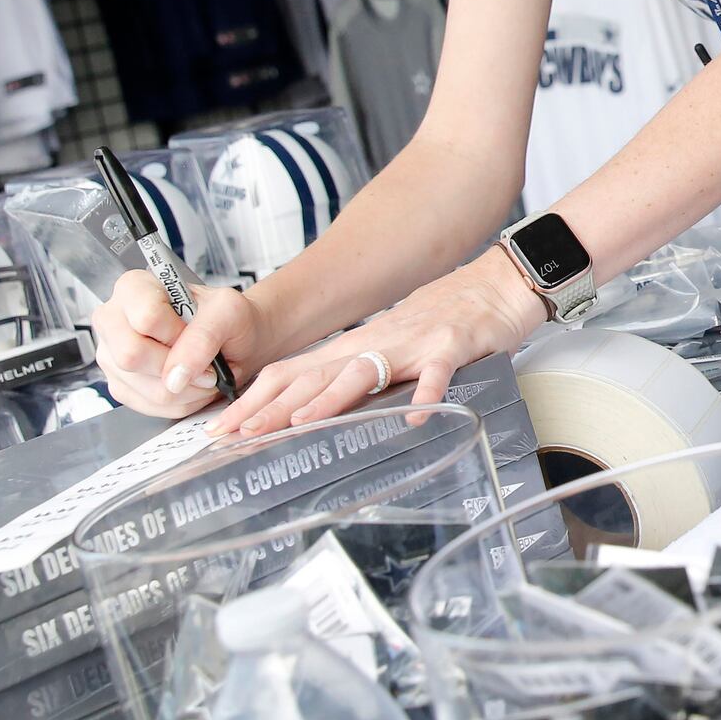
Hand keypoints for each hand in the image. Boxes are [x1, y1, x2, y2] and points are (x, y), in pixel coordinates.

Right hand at [89, 270, 275, 418]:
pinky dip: (180, 402)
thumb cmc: (228, 319)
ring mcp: (111, 355)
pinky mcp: (120, 386)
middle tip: (205, 362)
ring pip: (144, 387)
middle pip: (131, 356)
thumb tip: (175, 376)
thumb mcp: (229, 312)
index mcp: (134, 287)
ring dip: (186, 389)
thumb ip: (203, 336)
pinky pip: (148, 406)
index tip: (195, 333)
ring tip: (203, 373)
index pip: (146, 318)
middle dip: (178, 366)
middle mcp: (114, 320)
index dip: (177, 334)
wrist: (234, 341)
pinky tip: (190, 384)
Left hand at [207, 252, 549, 437]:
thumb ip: (356, 372)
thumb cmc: (446, 320)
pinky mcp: (453, 346)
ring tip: (302, 423)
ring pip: (364, 371)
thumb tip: (311, 404)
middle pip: (315, 376)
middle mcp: (376, 342)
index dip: (255, 401)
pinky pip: (437, 372)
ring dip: (330, 398)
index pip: (292, 373)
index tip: (223, 428)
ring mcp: (413, 343)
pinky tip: (416, 416)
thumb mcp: (390, 345)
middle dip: (274, 408)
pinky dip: (425, 393)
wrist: (496, 285)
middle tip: (239, 434)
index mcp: (356, 346)